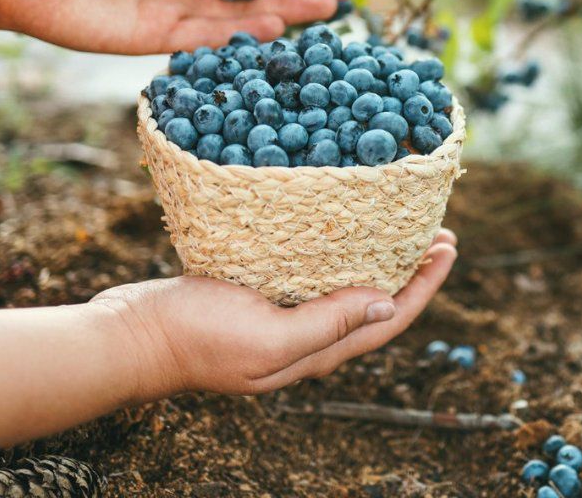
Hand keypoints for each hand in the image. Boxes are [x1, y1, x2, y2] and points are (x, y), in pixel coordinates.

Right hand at [90, 230, 457, 397]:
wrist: (131, 336)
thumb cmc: (196, 339)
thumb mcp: (268, 336)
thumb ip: (326, 325)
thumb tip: (387, 303)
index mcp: (317, 352)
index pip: (390, 318)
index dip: (426, 286)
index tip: (449, 246)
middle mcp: (307, 339)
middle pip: (376, 304)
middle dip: (413, 272)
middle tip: (437, 232)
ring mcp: (282, 319)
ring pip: (346, 289)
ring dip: (379, 260)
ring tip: (400, 229)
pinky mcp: (258, 297)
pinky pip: (311, 276)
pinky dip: (337, 253)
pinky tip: (338, 231)